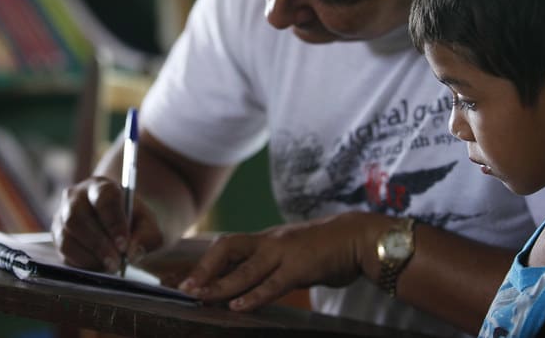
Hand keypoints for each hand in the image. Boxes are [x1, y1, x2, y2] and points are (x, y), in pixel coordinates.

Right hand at [51, 175, 164, 272]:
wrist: (114, 219)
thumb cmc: (131, 219)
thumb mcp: (147, 223)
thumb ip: (146, 236)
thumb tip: (132, 253)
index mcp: (101, 186)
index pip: (103, 199)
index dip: (113, 222)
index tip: (124, 244)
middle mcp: (76, 196)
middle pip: (78, 217)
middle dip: (98, 243)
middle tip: (116, 262)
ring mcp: (61, 214)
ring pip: (66, 235)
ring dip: (88, 255)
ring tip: (109, 267)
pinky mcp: (56, 235)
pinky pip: (62, 251)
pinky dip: (80, 262)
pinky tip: (97, 267)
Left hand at [178, 212, 383, 310]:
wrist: (358, 238)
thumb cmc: (325, 249)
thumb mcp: (292, 254)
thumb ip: (270, 265)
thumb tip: (245, 281)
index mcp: (267, 239)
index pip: (228, 245)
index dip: (206, 262)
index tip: (186, 279)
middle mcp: (270, 241)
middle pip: (228, 247)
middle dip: (205, 268)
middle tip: (185, 288)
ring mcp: (284, 252)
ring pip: (245, 268)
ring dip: (221, 284)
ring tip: (201, 297)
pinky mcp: (301, 266)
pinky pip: (273, 283)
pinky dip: (254, 296)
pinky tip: (238, 307)